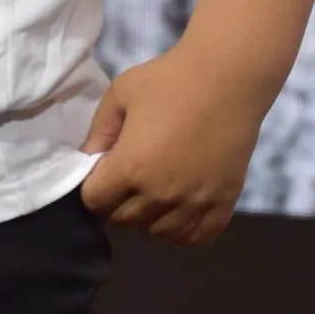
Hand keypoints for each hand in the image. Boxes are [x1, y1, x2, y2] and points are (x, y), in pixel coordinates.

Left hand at [78, 41, 266, 244]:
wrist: (227, 76)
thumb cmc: (169, 80)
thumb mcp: (120, 94)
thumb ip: (98, 132)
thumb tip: (87, 161)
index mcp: (131, 168)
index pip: (95, 202)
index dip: (93, 187)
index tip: (104, 170)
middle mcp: (161, 194)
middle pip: (124, 221)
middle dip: (117, 203)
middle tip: (127, 178)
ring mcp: (195, 202)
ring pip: (158, 233)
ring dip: (149, 218)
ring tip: (153, 191)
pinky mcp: (223, 202)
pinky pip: (197, 236)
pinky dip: (184, 231)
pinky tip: (180, 209)